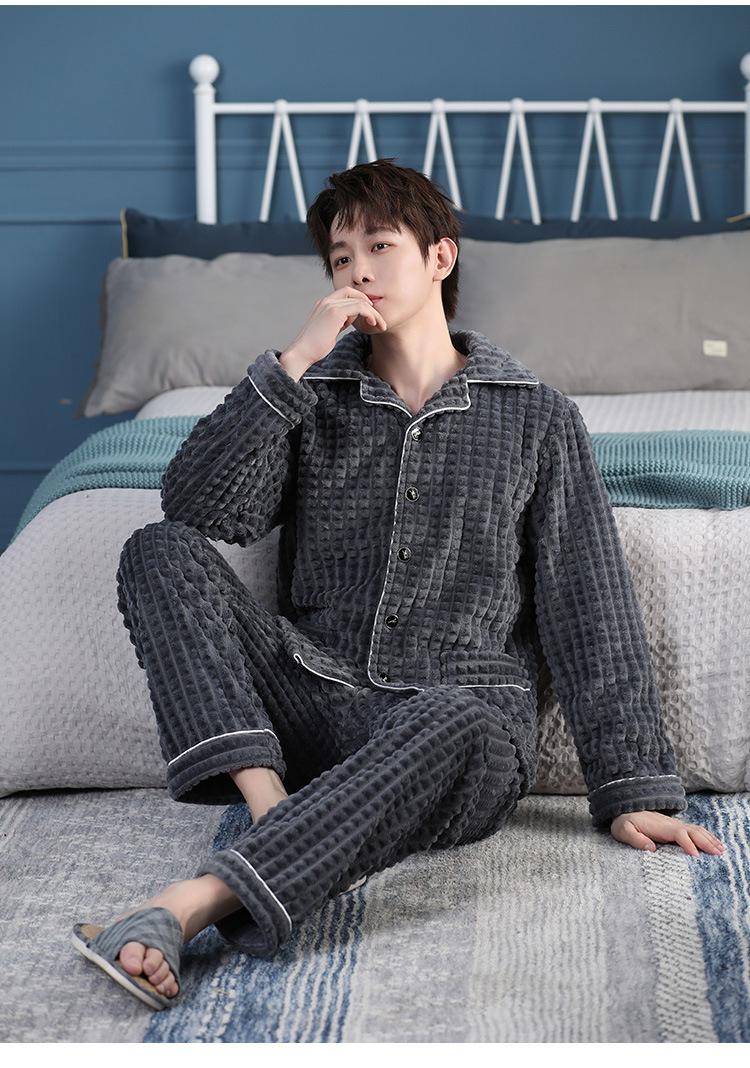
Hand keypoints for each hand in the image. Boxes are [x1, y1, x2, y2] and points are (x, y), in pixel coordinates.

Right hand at [279, 287, 386, 379]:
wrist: (302, 353)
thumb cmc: (315, 347)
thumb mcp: (330, 330)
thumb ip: (340, 321)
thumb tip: (351, 318)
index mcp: (323, 304)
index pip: (346, 293)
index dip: (360, 301)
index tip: (370, 314)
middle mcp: (326, 301)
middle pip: (353, 293)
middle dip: (369, 304)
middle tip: (379, 319)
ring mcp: (330, 305)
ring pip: (359, 300)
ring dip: (373, 312)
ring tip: (380, 324)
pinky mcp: (335, 312)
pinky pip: (359, 307)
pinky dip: (369, 314)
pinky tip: (373, 323)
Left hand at [610, 810, 724, 855]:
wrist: (623, 809)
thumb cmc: (623, 823)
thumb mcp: (623, 831)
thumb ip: (636, 840)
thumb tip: (652, 849)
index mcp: (659, 826)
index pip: (678, 833)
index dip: (688, 844)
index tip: (696, 856)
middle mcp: (669, 824)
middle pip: (692, 831)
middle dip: (706, 842)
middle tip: (719, 854)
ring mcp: (673, 824)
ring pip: (696, 829)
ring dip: (709, 838)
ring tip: (722, 850)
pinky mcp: (674, 827)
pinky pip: (694, 831)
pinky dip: (706, 836)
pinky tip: (714, 842)